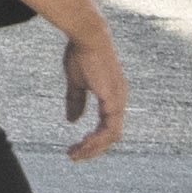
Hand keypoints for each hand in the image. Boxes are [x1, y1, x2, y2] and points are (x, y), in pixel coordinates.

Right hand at [58, 19, 127, 161]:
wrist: (87, 36)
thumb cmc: (82, 54)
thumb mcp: (76, 82)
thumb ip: (76, 101)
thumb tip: (72, 120)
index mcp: (112, 96)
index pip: (107, 127)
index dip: (94, 140)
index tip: (76, 146)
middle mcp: (119, 100)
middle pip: (111, 136)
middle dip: (92, 149)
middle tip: (74, 156)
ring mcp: (118, 100)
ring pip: (111, 136)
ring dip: (93, 148)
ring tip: (75, 154)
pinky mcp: (113, 99)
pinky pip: (109, 129)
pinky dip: (97, 140)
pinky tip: (84, 143)